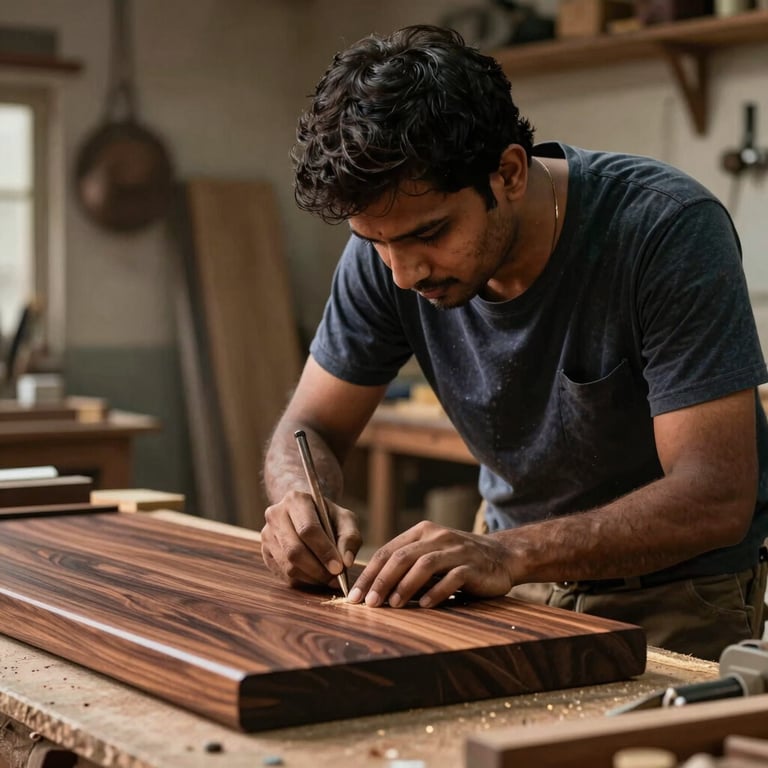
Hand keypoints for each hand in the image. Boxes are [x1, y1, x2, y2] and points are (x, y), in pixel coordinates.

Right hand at [261, 490, 361, 588]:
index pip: (308, 529)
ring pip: (288, 565)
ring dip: (312, 577)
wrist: (306, 515)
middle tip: (335, 578)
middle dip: (318, 569)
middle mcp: (276, 515)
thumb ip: (350, 538)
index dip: (324, 551)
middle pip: (295, 550)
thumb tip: (346, 562)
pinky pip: (283, 574)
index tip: (339, 568)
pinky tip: (316, 576)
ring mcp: (267, 534)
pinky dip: (303, 580)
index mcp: (296, 500)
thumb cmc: (328, 517)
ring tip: (329, 578)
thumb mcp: (345, 520)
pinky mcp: (265, 552)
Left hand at [347, 521, 514, 607]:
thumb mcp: (431, 555)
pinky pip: (452, 577)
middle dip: (382, 580)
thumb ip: (407, 565)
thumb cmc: (458, 560)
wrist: (502, 556)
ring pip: (424, 564)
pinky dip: (436, 591)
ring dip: (405, 585)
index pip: (388, 551)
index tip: (355, 595)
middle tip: (369, 603)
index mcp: (422, 532)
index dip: (370, 573)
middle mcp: (437, 537)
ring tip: (392, 604)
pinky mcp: (472, 565)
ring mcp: (456, 549)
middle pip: (402, 556)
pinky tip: (424, 605)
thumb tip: (373, 589)